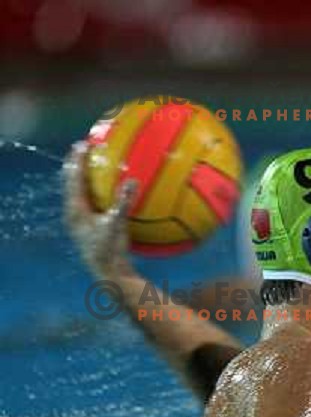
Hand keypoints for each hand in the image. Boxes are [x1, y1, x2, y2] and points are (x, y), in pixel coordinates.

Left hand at [63, 141, 137, 277]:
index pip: (74, 178)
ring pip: (77, 192)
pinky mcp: (87, 227)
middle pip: (70, 182)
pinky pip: (87, 202)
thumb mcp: (118, 224)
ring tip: (89, 165)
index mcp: (76, 209)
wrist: (107, 272)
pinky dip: (93, 191)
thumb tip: (132, 181)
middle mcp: (73, 213)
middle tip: (82, 148)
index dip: (78, 160)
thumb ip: (123, 202)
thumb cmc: (111, 249)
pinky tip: (105, 191)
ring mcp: (79, 221)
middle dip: (76, 165)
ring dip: (82, 177)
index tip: (83, 143)